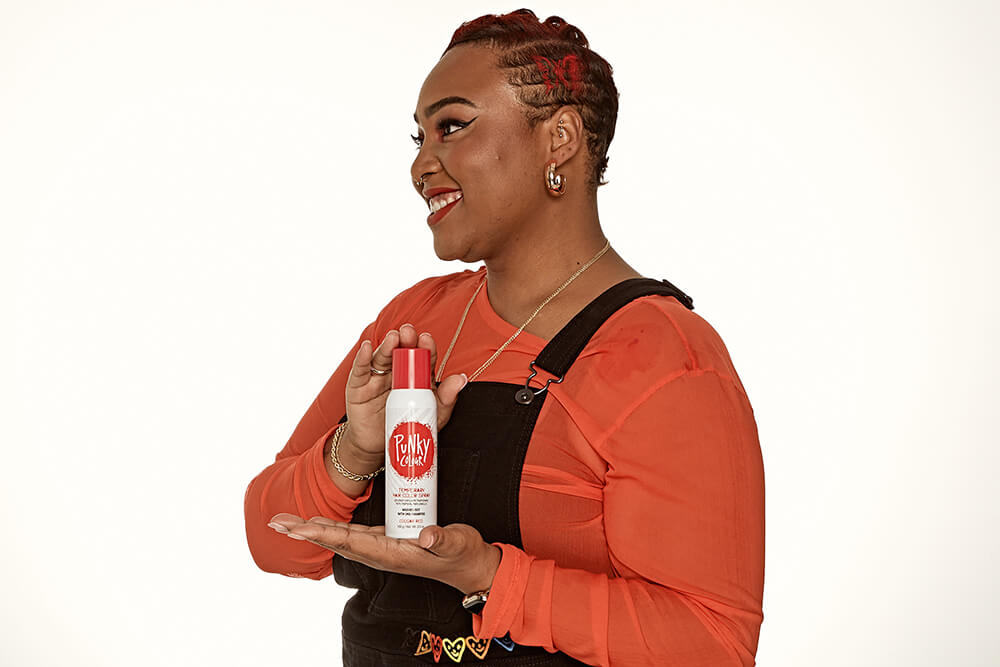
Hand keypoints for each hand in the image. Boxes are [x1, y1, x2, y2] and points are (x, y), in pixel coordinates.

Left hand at [268, 514, 502, 594]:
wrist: (471, 568)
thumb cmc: (464, 555)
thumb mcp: (457, 544)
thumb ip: (442, 539)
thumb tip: (426, 534)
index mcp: (392, 554)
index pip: (351, 542)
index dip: (323, 533)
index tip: (298, 527)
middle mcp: (381, 553)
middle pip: (336, 541)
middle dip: (305, 531)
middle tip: (275, 522)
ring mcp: (383, 548)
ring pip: (340, 538)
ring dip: (312, 529)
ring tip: (286, 522)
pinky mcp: (387, 541)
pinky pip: (352, 535)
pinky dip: (331, 528)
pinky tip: (318, 522)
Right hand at [345, 323, 466, 461]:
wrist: (381, 448)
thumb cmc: (408, 428)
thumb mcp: (433, 415)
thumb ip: (447, 398)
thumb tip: (461, 379)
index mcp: (416, 376)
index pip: (422, 358)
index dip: (424, 348)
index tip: (427, 340)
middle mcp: (396, 372)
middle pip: (401, 352)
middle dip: (406, 341)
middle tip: (410, 333)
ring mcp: (377, 377)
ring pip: (382, 357)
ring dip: (387, 345)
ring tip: (393, 337)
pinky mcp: (358, 386)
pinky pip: (360, 369)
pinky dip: (363, 357)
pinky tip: (367, 347)